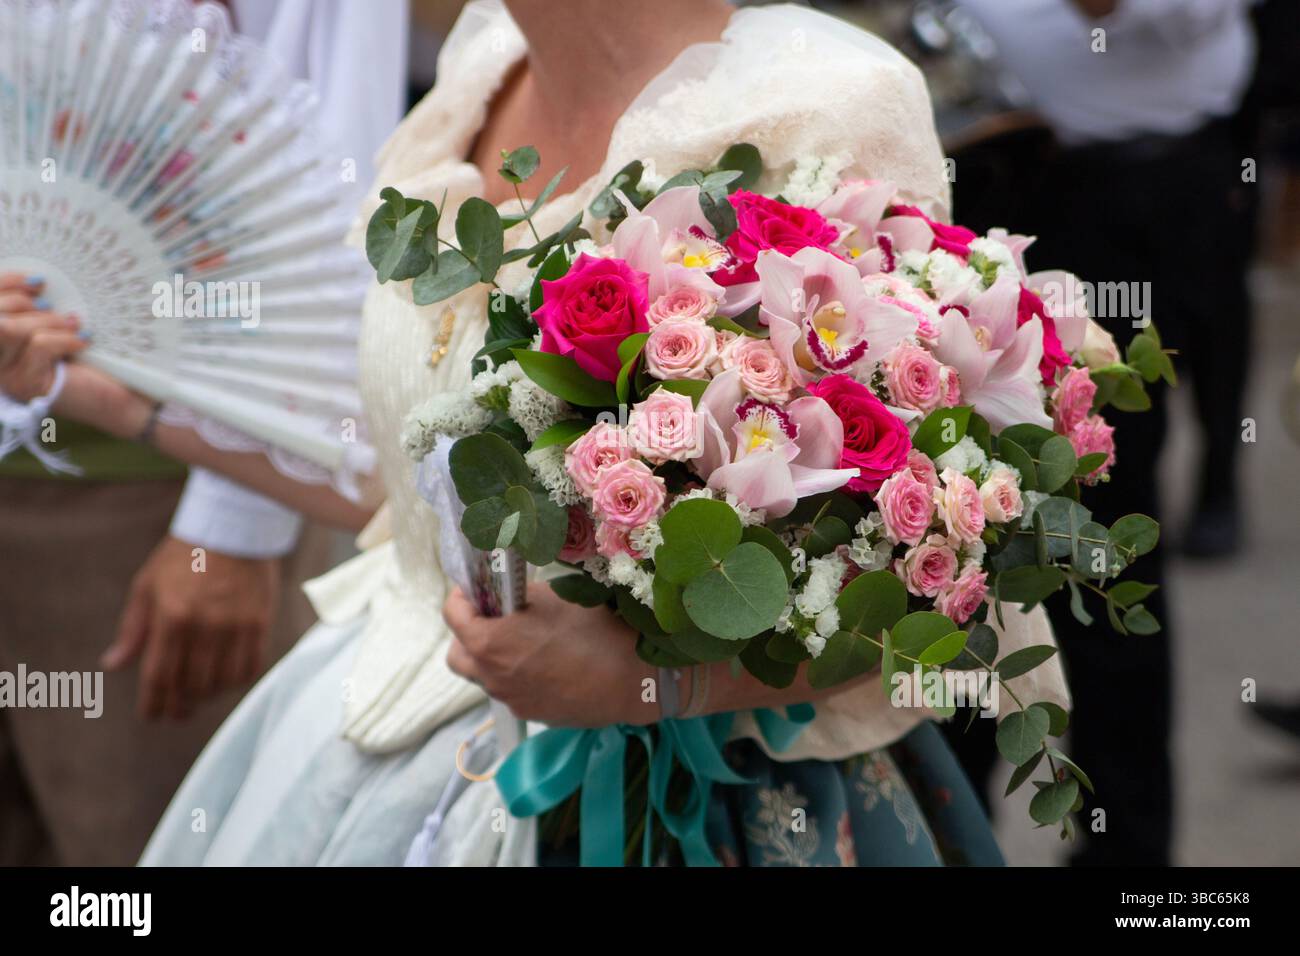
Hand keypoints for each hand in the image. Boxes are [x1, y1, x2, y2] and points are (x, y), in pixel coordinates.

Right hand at [0, 272, 151, 436]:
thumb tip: (34, 280)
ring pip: (11, 329)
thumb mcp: (58, 324)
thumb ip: (37, 306)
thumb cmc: (90, 356)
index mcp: (1, 341)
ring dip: (49, 322)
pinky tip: (83, 342)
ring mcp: (6, 375)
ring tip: (74, 326)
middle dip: (25, 303)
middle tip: (55, 308)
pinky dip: (66, 338)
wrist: (120, 392)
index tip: (37, 280)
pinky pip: (38, 346)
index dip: (6, 285)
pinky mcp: (26, 384)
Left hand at [103, 535, 281, 719]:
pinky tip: (225, 680)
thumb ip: (133, 629)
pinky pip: (249, 667)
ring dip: (207, 696)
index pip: (159, 676)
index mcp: (172, 616)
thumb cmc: (184, 557)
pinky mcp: (259, 623)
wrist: (234, 528)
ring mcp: (235, 626)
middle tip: (176, 712)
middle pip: (190, 685)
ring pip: (221, 682)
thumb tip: (113, 665)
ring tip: (199, 696)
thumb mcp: (147, 586)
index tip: (151, 715)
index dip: (153, 703)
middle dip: (180, 705)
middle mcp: (205, 625)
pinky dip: (235, 681)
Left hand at [444, 582, 655, 727]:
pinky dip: (516, 674)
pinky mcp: (530, 714)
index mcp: (489, 643)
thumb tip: (507, 596)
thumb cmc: (592, 631)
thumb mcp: (554, 598)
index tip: (481, 587)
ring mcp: (509, 699)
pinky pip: (510, 690)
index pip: (452, 615)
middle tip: (495, 617)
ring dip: (491, 656)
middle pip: (458, 655)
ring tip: (524, 641)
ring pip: (483, 675)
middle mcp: (491, 676)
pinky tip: (547, 664)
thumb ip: (519, 597)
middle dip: (468, 633)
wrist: (632, 680)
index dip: (463, 595)